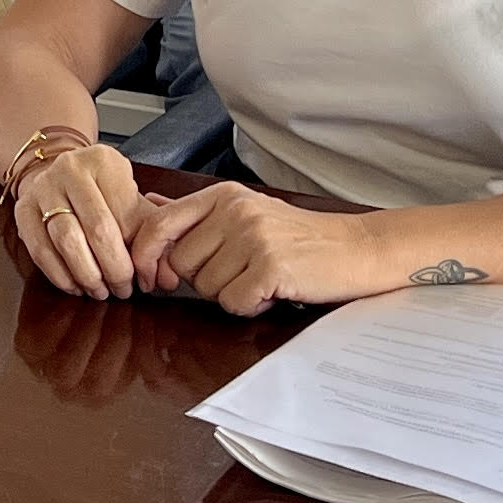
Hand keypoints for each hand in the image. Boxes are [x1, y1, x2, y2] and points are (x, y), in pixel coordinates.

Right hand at [11, 141, 149, 299]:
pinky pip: (40, 250)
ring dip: (87, 274)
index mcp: (103, 161)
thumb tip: (161, 276)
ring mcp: (42, 188)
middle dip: (114, 267)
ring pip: (66, 241)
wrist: (58, 174)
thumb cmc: (101, 191)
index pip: (126, 214)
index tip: (144, 277)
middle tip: (122, 289)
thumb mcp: (129, 197)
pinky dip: (60, 275)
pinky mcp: (23, 209)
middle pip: (97, 228)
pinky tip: (75, 285)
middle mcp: (70, 168)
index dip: (137, 252)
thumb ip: (148, 229)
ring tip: (100, 290)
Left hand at [121, 183, 370, 316]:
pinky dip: (251, 306)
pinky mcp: (271, 266)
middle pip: (181, 264)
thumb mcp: (244, 211)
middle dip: (203, 280)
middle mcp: (235, 211)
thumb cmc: (299, 237)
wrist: (356, 248)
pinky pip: (234, 303)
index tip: (152, 278)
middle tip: (240, 273)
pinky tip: (273, 290)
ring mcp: (253, 237)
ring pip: (206, 288)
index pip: (160, 223)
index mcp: (224, 195)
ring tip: (261, 278)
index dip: (146, 255)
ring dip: (231, 294)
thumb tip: (147, 204)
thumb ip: (197, 214)